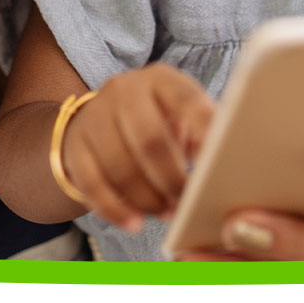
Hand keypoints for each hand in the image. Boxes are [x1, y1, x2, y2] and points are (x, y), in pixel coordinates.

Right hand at [60, 63, 213, 231]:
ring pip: (120, 166)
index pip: (187, 99)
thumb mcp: (181, 116)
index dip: (205, 130)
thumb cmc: (158, 123)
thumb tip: (228, 162)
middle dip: (171, 179)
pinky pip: (92, 184)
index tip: (219, 162)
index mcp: (160, 79)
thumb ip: (204, 132)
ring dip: (147, 199)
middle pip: (149, 138)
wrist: (99, 122)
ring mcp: (94, 117)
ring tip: (166, 214)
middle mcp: (124, 90)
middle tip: (186, 203)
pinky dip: (115, 210)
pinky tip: (134, 223)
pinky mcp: (74, 147)